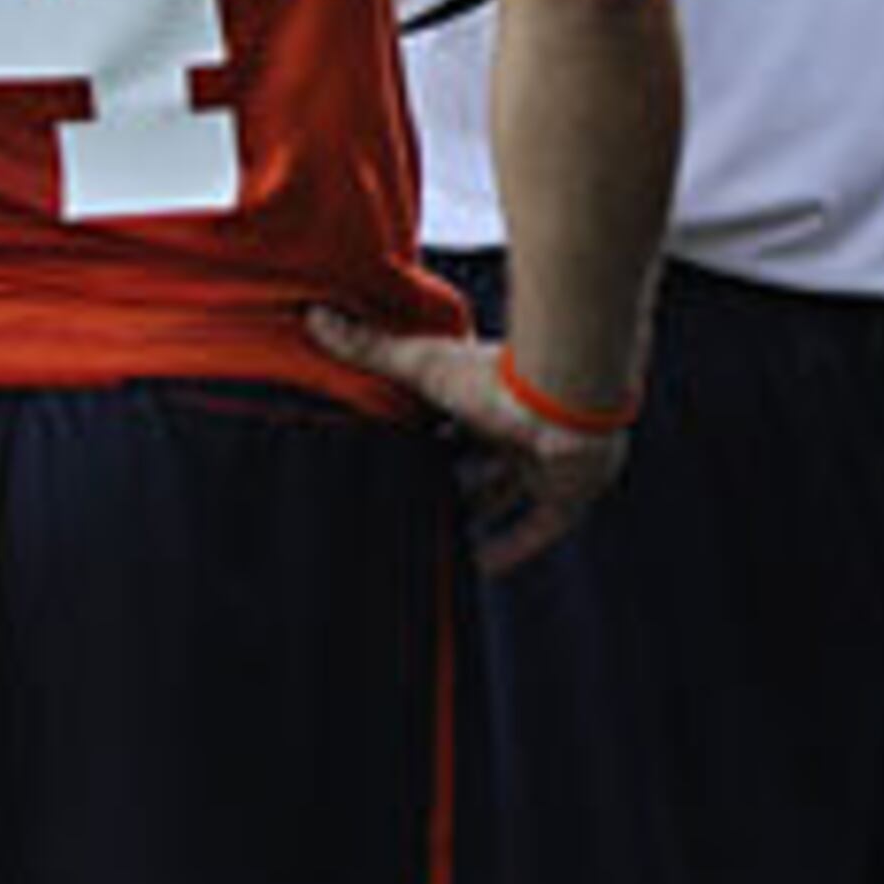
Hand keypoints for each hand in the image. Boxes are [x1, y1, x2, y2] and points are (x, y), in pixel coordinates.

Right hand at [307, 306, 627, 574]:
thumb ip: (372, 349)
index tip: (396, 455)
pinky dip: (509, 549)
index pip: (454, 419)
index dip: (428, 438)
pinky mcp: (568, 494)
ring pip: (507, 493)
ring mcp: (546, 461)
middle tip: (410, 501)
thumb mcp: (425, 366)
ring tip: (434, 538)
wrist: (566, 399)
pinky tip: (476, 568)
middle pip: (480, 459)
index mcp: (490, 395)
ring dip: (475, 514)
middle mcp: (521, 427)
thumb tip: (316, 315)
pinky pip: (537, 529)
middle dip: (449, 479)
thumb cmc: (497, 378)